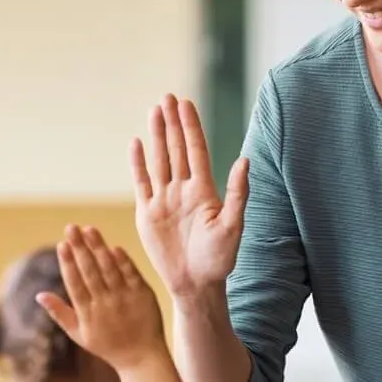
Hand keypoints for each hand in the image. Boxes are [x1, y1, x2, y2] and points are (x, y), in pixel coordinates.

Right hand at [36, 226, 167, 373]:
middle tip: (71, 227)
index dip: (68, 263)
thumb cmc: (107, 345)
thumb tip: (39, 295)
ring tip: (89, 229)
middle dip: (79, 247)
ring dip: (98, 247)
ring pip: (109, 268)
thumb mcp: (79, 334)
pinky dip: (122, 260)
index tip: (62, 244)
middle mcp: (105, 304)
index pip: (75, 283)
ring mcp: (125, 298)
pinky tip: (113, 246)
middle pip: (90, 271)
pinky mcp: (143, 295)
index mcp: (87, 313)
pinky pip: (131, 274)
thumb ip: (59, 313)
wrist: (141, 358)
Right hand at [131, 95, 248, 298]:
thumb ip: (237, 193)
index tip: (185, 103)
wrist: (196, 285)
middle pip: (177, 149)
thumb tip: (244, 160)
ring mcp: (164, 200)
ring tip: (154, 111)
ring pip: (159, 160)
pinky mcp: (148, 214)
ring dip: (157, 136)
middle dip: (172, 123)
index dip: (191, 127)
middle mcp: (183, 190)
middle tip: (167, 97)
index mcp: (204, 191)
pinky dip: (138, 163)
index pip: (196, 150)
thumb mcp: (233, 226)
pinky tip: (136, 143)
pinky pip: (142, 182)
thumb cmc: (220, 259)